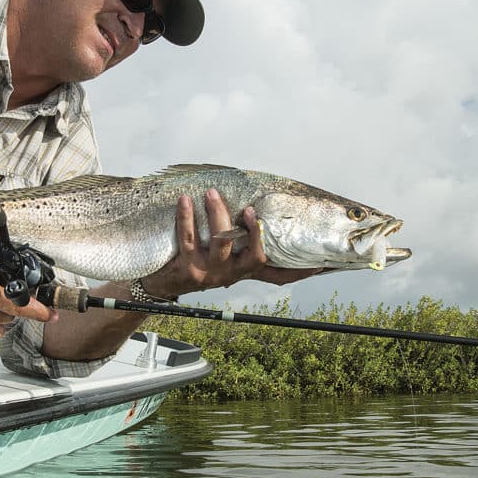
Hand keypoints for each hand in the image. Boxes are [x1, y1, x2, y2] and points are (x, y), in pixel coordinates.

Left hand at [140, 189, 319, 297]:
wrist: (161, 284)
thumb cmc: (193, 261)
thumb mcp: (219, 258)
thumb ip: (237, 244)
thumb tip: (254, 210)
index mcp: (241, 270)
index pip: (275, 274)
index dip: (297, 272)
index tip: (317, 264)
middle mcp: (229, 274)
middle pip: (251, 254)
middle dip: (252, 228)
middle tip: (248, 206)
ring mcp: (209, 273)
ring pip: (221, 242)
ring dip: (217, 214)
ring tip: (211, 193)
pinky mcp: (187, 269)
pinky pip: (188, 238)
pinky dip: (187, 216)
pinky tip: (185, 201)